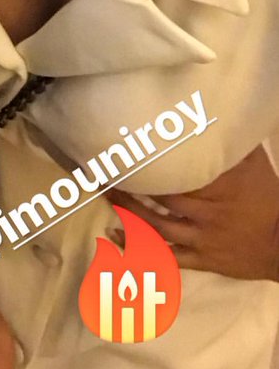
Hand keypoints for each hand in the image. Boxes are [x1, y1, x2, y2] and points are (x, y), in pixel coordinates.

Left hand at [108, 143, 278, 281]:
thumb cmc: (268, 198)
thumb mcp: (254, 164)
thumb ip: (231, 142)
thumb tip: (214, 110)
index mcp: (221, 185)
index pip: (182, 169)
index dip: (154, 159)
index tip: (128, 146)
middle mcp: (208, 211)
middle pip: (163, 196)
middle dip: (135, 183)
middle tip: (107, 167)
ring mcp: (202, 237)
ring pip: (159, 225)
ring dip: (130, 211)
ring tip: (106, 194)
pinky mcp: (201, 258)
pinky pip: (167, 255)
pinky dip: (141, 246)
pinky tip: (116, 234)